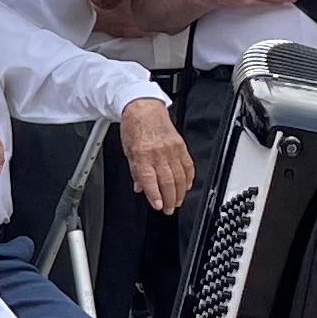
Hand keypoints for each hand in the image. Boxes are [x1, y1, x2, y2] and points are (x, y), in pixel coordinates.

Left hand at [117, 94, 193, 213]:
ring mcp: (172, 149)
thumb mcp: (127, 151)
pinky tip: (187, 186)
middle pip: (167, 181)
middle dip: (169, 199)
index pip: (150, 180)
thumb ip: (135, 171)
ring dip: (179, 192)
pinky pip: (188, 165)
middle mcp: (158, 153)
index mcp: (142, 154)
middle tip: (169, 209)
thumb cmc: (133, 127)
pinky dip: (189, 178)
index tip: (158, 206)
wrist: (144, 108)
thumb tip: (140, 188)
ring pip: (180, 176)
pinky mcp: (181, 146)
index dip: (155, 196)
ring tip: (177, 202)